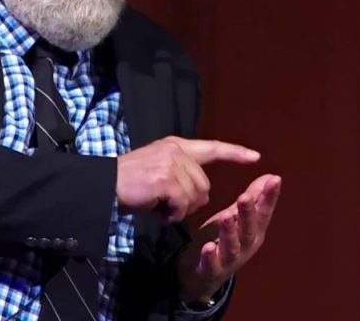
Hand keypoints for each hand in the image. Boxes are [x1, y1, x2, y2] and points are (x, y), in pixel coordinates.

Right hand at [116, 137, 259, 223]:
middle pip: (204, 185)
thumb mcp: (157, 169)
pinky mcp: (166, 180)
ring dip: (179, 209)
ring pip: (196, 197)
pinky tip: (158, 211)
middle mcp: (176, 150)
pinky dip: (172, 214)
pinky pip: (183, 205)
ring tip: (159, 206)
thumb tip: (200, 193)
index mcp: (175, 145)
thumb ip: (180, 172)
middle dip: (190, 201)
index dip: (234, 153)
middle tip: (165, 204)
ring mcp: (171, 163)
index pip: (212, 147)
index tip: (255, 157)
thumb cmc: (128, 183)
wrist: (104, 186)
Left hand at [176, 173, 281, 302]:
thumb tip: (272, 176)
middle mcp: (245, 245)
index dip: (270, 197)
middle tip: (245, 196)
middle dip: (249, 213)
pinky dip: (211, 257)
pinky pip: (212, 264)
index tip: (275, 179)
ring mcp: (230, 259)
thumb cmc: (223, 241)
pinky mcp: (212, 270)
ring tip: (225, 216)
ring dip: (230, 231)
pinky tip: (208, 247)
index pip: (264, 212)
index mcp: (253, 231)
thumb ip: (254, 199)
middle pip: (249, 228)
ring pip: (232, 245)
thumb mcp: (238, 218)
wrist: (203, 276)